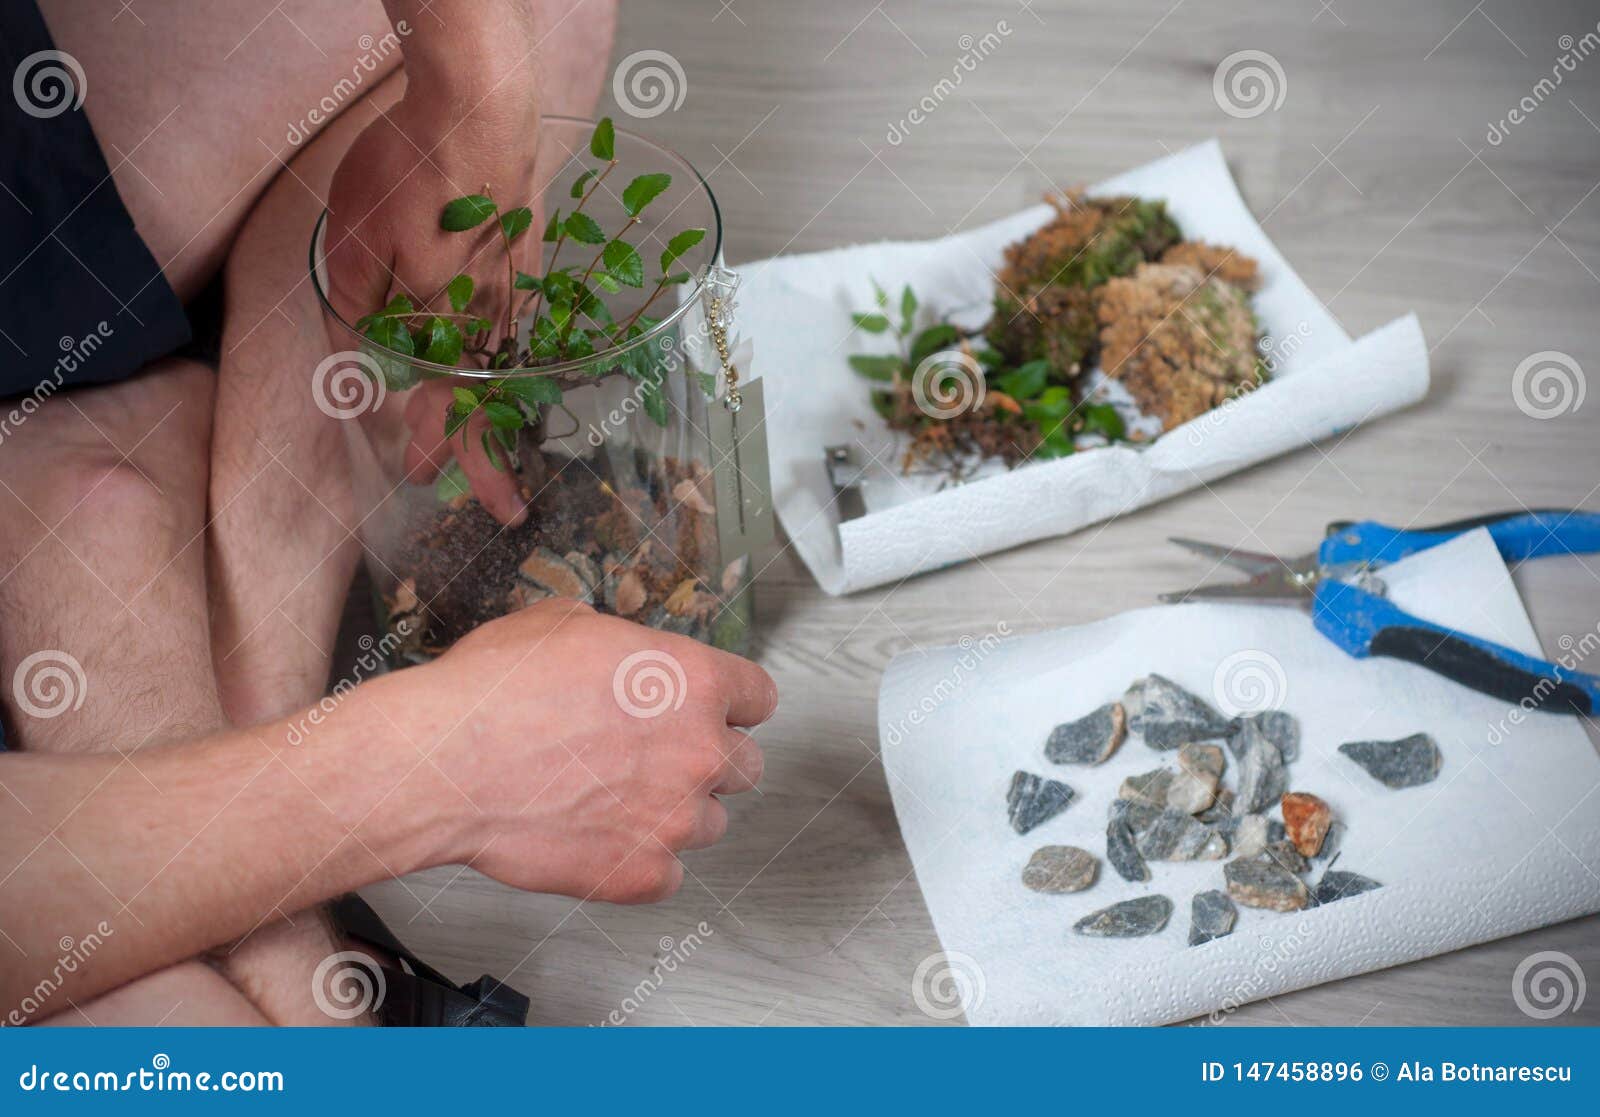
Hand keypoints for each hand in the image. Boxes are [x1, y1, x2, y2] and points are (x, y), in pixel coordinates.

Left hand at [323, 78, 539, 523]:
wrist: (482, 109)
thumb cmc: (413, 172)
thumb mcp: (354, 239)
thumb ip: (355, 305)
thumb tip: (355, 352)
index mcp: (441, 321)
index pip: (437, 405)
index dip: (429, 445)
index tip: (419, 478)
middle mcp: (485, 316)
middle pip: (488, 402)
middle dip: (490, 460)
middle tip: (509, 508)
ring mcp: (514, 285)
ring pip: (507, 365)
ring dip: (505, 411)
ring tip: (508, 443)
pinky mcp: (528, 251)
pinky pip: (521, 318)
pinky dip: (516, 350)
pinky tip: (514, 354)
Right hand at [390, 599, 775, 903]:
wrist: (444, 762)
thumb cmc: (493, 690)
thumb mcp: (564, 624)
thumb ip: (622, 643)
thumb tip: (622, 653)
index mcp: (694, 679)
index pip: (760, 698)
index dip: (732, 705)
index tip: (711, 714)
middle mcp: (701, 750)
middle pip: (745, 765)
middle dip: (706, 761)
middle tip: (654, 759)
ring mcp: (676, 819)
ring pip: (709, 823)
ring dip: (674, 812)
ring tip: (612, 800)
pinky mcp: (644, 875)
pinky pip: (669, 873)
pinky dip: (640, 861)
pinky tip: (598, 837)